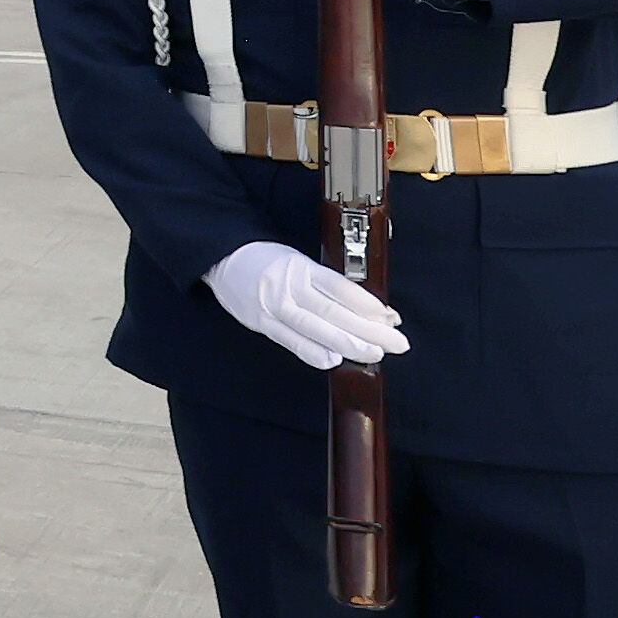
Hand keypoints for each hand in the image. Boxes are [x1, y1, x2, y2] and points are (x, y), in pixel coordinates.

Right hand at [207, 238, 403, 368]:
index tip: (391, 317)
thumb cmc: (264, 260)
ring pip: (316, 327)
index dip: (368, 304)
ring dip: (348, 343)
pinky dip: (312, 351)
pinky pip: (290, 340)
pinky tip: (333, 360)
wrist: (220, 258)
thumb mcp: (299, 261)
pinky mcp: (261, 323)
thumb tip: (366, 309)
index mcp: (301, 268)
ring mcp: (273, 306)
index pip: (341, 288)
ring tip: (374, 353)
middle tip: (396, 342)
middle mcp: (288, 286)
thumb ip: (327, 284)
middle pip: (334, 311)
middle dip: (369, 329)